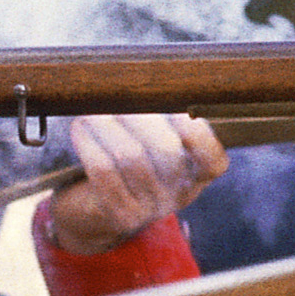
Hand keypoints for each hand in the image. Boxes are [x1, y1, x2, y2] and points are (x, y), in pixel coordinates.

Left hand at [44, 112, 224, 255]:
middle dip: (140, 117)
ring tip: (93, 110)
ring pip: (130, 157)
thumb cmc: (130, 163)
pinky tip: (81, 129)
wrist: (96, 210)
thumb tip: (146, 80)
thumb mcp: (154, 145)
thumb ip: (160, 118)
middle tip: (119, 98)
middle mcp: (179, 195)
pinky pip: (103, 171)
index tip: (178, 110)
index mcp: (197, 174)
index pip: (213, 160)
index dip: (198, 133)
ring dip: (108, 125)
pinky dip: (90, 144)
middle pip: (167, 150)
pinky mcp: (119, 215)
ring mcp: (151, 209)